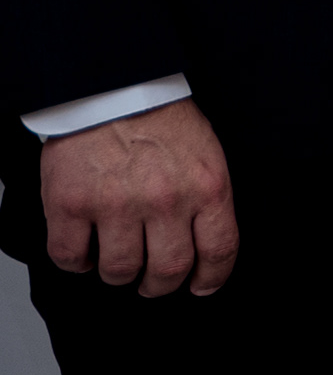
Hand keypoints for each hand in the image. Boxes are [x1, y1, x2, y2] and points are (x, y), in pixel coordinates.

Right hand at [40, 98, 240, 296]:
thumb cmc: (159, 120)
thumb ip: (206, 198)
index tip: (201, 286)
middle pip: (169, 270)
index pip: (219, 251)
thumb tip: (205, 244)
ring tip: (116, 261)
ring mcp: (116, 204)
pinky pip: (70, 256)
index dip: (211, 278)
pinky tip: (84, 250)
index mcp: (207, 187)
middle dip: (160, 284)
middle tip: (152, 281)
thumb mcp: (205, 155)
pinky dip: (76, 262)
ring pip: (120, 270)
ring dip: (118, 274)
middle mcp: (166, 200)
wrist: (111, 89)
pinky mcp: (72, 203)